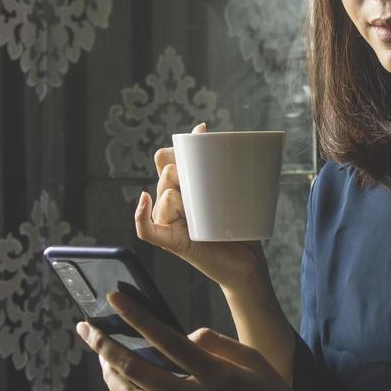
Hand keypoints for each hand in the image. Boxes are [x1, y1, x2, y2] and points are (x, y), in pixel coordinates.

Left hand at [76, 290, 323, 390]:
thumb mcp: (254, 360)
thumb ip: (216, 343)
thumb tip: (185, 336)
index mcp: (218, 376)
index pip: (166, 339)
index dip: (135, 316)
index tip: (113, 299)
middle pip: (135, 371)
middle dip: (104, 347)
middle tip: (88, 330)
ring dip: (111, 377)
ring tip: (104, 360)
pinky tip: (132, 387)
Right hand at [136, 122, 267, 292]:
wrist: (248, 262)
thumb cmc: (238, 226)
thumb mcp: (227, 189)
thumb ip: (213, 162)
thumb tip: (200, 127)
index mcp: (181, 188)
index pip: (165, 158)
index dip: (176, 152)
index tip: (197, 153)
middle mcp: (170, 203)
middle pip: (166, 174)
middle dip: (184, 174)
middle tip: (205, 190)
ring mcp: (169, 222)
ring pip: (165, 195)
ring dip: (184, 198)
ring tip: (203, 214)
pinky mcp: (172, 242)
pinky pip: (146, 229)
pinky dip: (141, 214)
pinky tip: (146, 201)